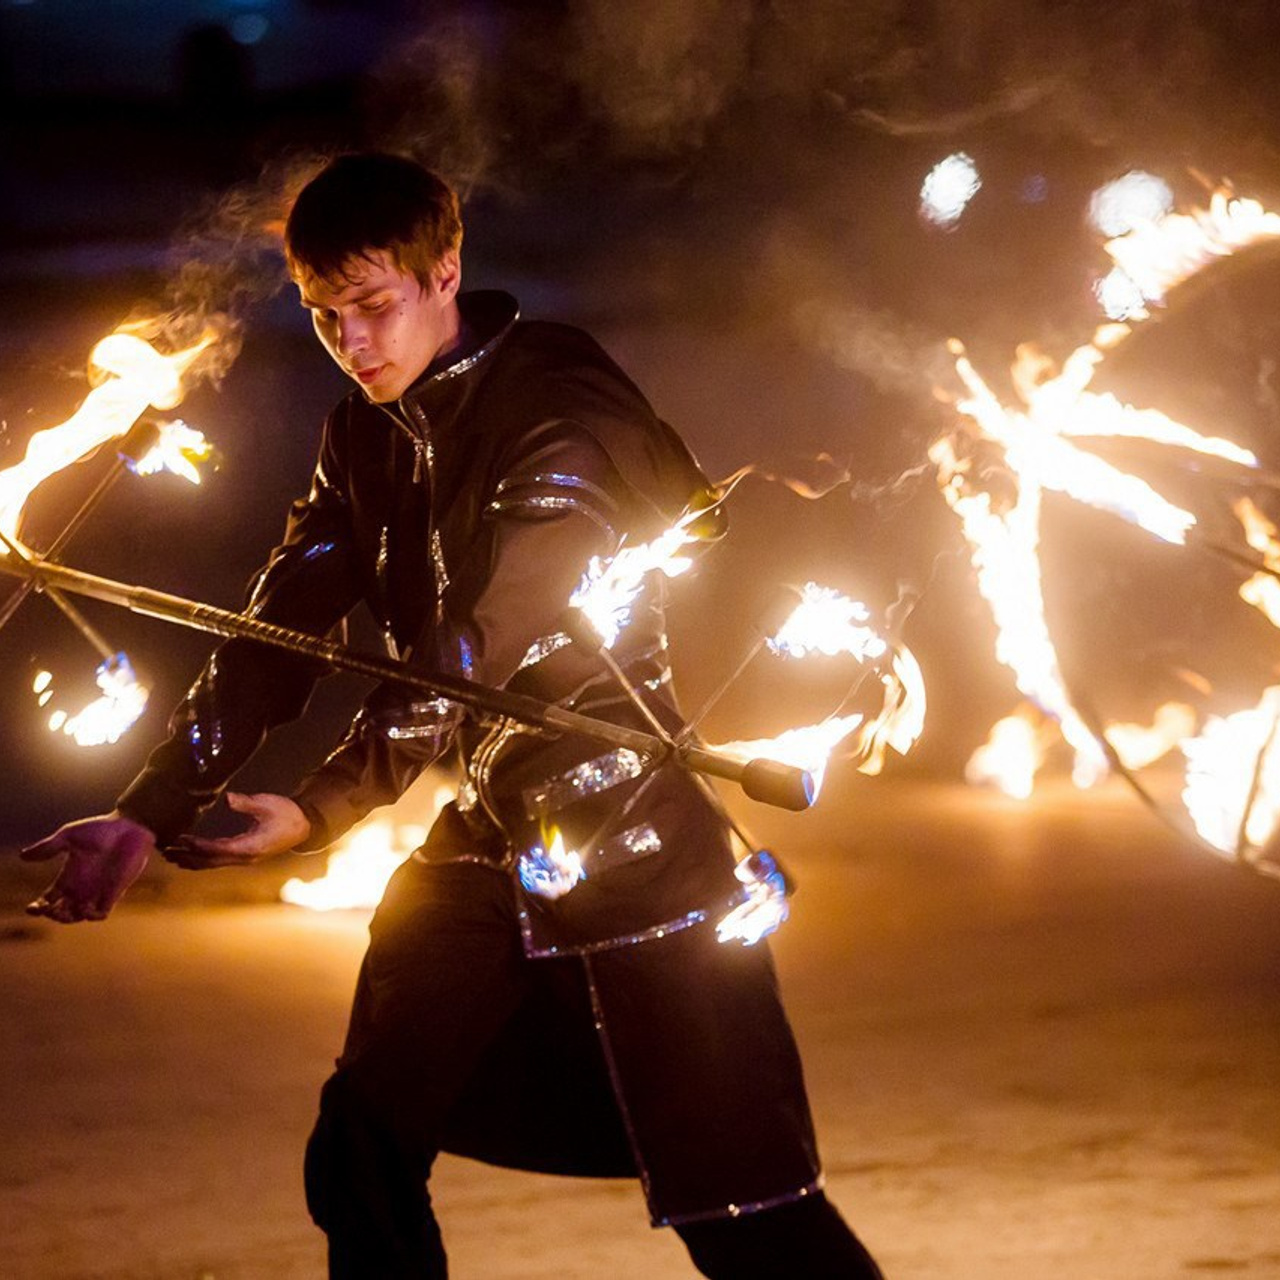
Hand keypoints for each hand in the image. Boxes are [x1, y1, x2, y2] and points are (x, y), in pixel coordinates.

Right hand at [21, 812, 155, 923]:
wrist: (131, 827)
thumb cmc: (101, 829)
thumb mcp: (69, 836)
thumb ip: (48, 847)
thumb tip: (22, 856)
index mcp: (69, 875)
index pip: (49, 899)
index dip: (38, 908)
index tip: (32, 908)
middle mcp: (81, 886)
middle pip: (61, 911)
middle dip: (53, 915)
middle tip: (49, 910)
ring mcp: (98, 890)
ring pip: (79, 916)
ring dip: (69, 918)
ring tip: (63, 911)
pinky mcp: (114, 892)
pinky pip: (101, 913)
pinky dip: (91, 916)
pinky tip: (85, 907)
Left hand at [163, 792, 310, 868]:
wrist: (303, 826)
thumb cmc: (287, 814)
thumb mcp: (268, 804)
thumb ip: (247, 803)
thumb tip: (228, 798)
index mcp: (251, 847)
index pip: (219, 849)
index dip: (199, 846)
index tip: (182, 840)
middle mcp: (245, 857)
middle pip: (210, 861)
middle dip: (187, 857)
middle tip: (165, 851)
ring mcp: (244, 859)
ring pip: (212, 864)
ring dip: (191, 861)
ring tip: (171, 856)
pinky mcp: (243, 856)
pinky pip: (218, 860)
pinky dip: (201, 859)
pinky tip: (190, 855)